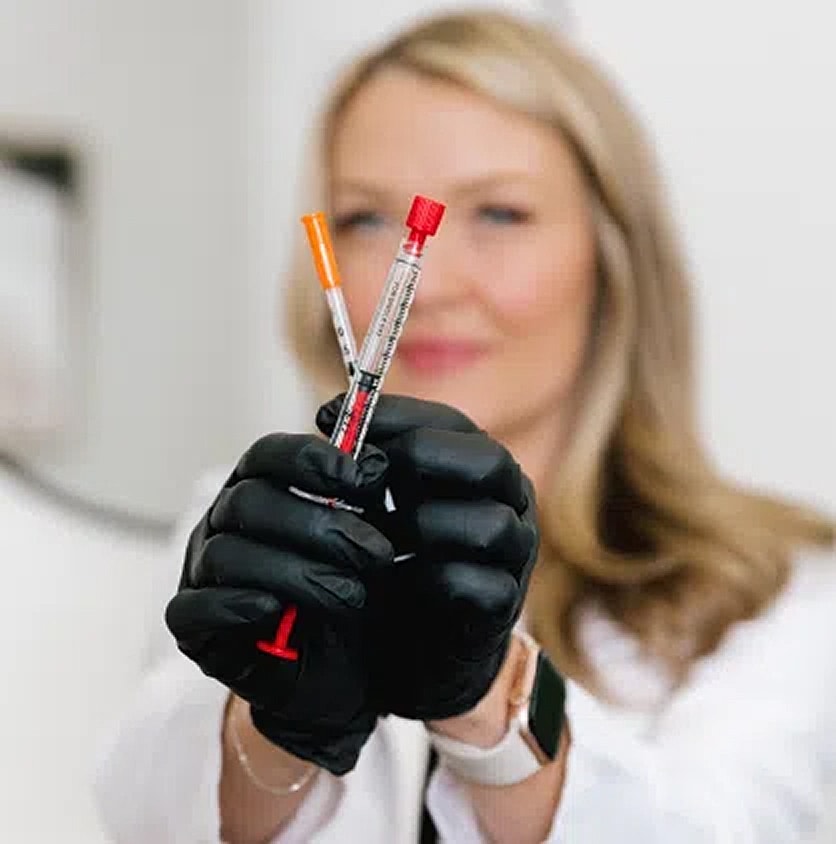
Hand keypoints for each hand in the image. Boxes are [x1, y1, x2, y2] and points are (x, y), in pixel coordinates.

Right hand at [164, 433, 393, 774]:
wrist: (339, 670)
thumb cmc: (349, 588)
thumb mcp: (368, 539)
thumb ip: (366, 500)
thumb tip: (378, 462)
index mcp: (259, 489)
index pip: (267, 454)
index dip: (310, 459)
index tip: (361, 479)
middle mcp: (222, 522)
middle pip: (248, 501)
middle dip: (319, 526)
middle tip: (376, 552)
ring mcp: (200, 572)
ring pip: (228, 554)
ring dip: (298, 573)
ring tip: (351, 595)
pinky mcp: (191, 627)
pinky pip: (195, 608)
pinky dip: (237, 606)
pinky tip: (278, 611)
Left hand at [317, 395, 538, 721]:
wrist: (413, 656)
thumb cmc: (395, 567)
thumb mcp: (382, 508)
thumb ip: (371, 468)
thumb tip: (332, 420)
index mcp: (479, 471)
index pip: (453, 422)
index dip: (394, 415)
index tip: (328, 416)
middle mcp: (509, 505)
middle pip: (491, 461)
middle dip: (421, 460)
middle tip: (369, 479)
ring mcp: (514, 559)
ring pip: (491, 525)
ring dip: (423, 528)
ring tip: (381, 542)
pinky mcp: (504, 609)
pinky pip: (477, 586)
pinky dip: (429, 581)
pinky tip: (399, 583)